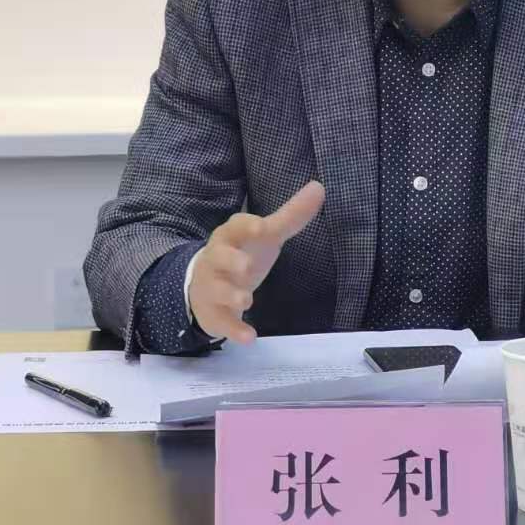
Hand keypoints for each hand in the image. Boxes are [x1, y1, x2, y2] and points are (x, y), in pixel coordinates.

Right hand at [188, 180, 324, 343]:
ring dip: (231, 294)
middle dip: (231, 260)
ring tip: (247, 299)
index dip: (246, 226)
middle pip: (218, 256)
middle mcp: (216, 260)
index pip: (235, 226)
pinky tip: (250, 337)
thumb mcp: (265, 235)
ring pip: (216, 290)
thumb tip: (319, 187)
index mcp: (230, 236)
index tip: (261, 227)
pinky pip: (221, 322)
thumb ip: (290, 216)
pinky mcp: (214, 313)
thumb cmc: (240, 253)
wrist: (204, 284)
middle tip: (247, 266)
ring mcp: (212, 287)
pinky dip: (234, 329)